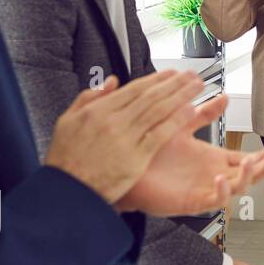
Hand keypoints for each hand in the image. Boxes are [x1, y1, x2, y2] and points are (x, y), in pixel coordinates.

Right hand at [46, 70, 202, 204]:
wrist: (67, 191)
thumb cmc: (66, 160)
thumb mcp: (67, 121)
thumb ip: (89, 98)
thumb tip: (112, 82)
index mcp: (98, 111)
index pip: (134, 88)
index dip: (157, 79)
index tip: (171, 73)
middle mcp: (113, 121)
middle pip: (151, 96)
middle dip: (175, 83)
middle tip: (191, 75)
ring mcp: (126, 138)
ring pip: (159, 111)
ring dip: (181, 96)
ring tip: (196, 87)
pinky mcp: (135, 157)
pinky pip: (160, 134)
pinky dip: (176, 121)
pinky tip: (190, 111)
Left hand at [115, 111, 263, 215]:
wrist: (124, 167)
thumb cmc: (148, 150)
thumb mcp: (182, 124)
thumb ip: (205, 113)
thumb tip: (224, 97)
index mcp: (211, 159)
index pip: (243, 159)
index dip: (260, 156)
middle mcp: (211, 175)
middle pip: (247, 175)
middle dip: (263, 167)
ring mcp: (203, 189)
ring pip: (236, 188)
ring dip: (247, 177)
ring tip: (252, 163)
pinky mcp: (191, 201)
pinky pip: (213, 200)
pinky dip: (222, 192)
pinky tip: (222, 178)